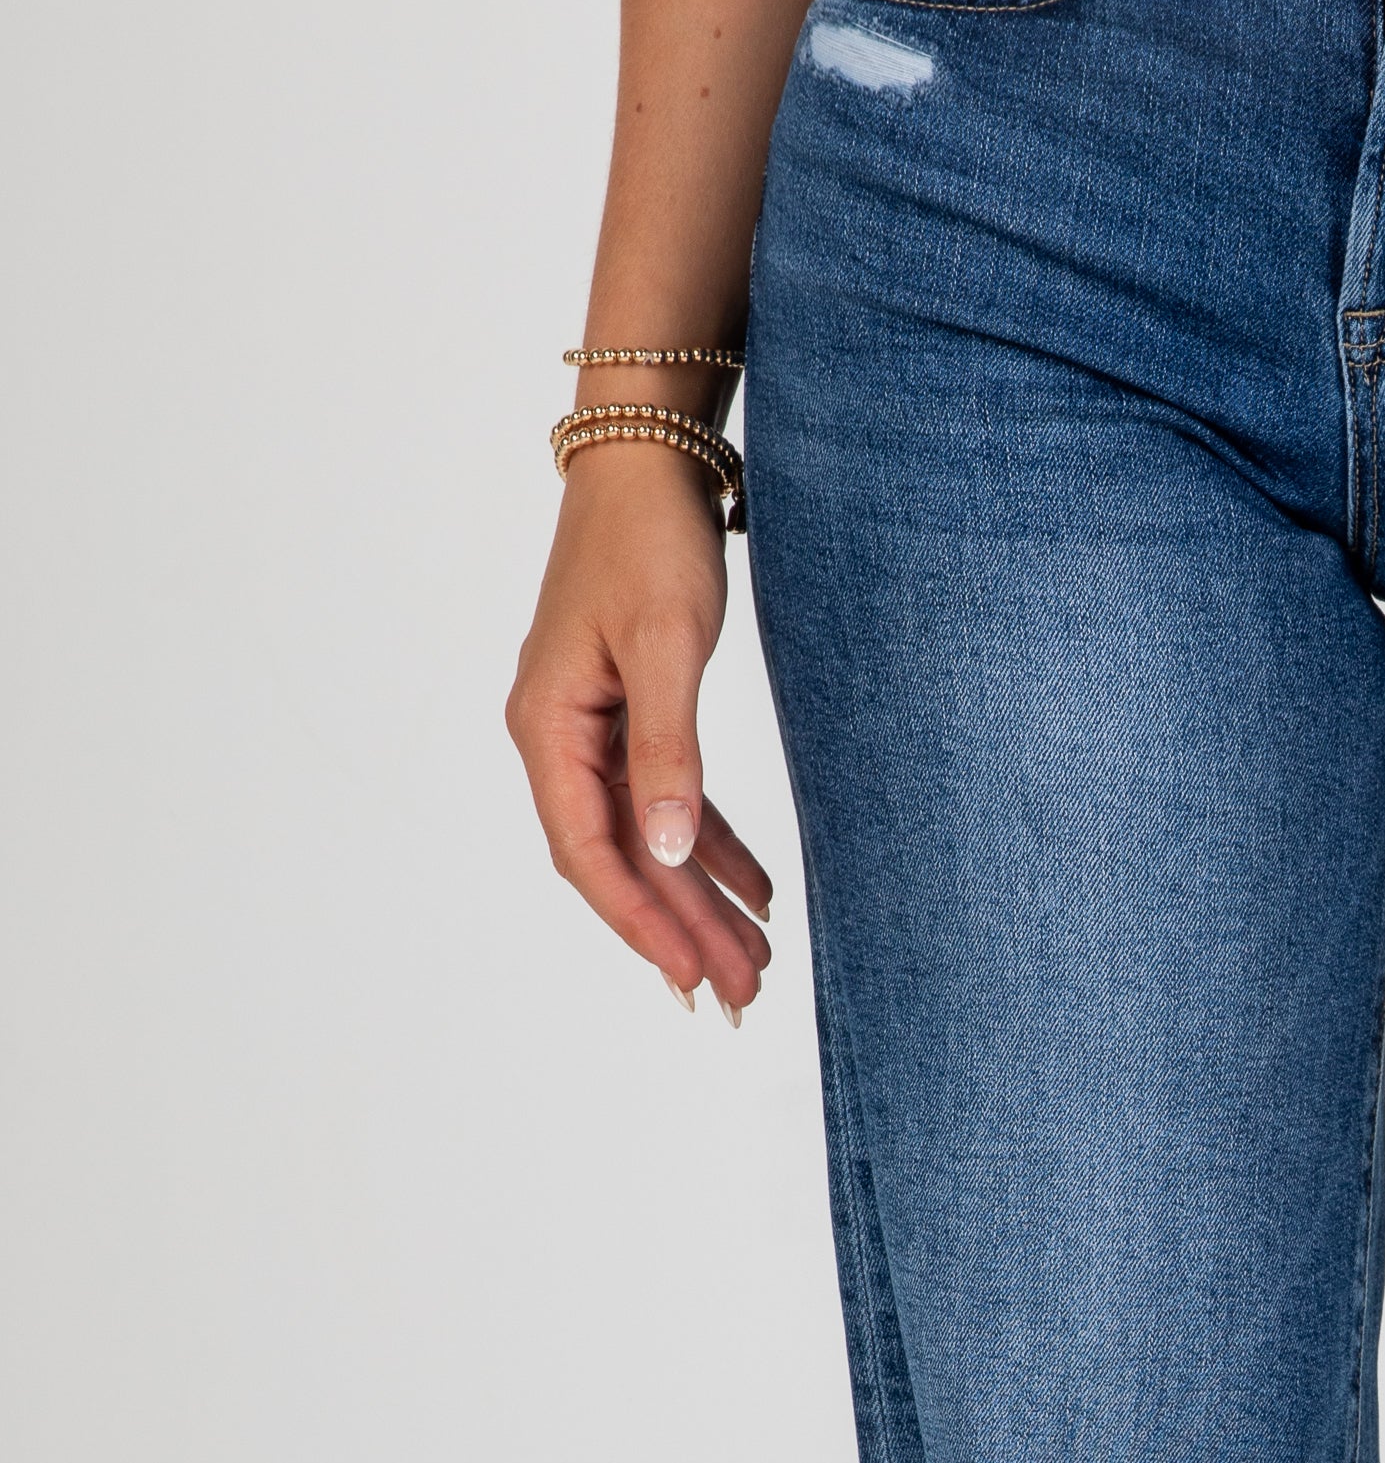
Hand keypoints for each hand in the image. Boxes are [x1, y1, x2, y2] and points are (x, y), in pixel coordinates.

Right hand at [506, 449, 774, 1012]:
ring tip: (756, 962)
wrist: (647, 465)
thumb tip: (670, 851)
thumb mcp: (667, 648)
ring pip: (648, 839)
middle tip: (742, 997)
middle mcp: (558, 740)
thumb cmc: (649, 542)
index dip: (641, 923)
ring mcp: (591, 731)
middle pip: (621, 860)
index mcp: (549, 729)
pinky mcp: (628, 715)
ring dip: (699, 901)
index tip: (690, 979)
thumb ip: (668, 752)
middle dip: (682, 931)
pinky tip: (754, 889)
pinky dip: (710, 847)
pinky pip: (668, 802)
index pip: (589, 853)